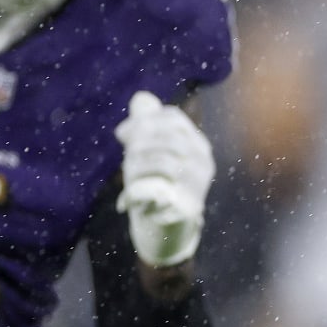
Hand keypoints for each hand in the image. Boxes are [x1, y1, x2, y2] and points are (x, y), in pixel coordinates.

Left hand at [114, 91, 213, 266]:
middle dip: (138, 145)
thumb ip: (148, 124)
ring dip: (135, 169)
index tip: (124, 134)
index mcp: (197, 144)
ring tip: (127, 179)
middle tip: (125, 159)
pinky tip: (124, 202)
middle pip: (165, 137)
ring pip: (161, 162)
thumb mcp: (153, 151)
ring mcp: (197, 185)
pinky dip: (135, 195)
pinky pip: (157, 193)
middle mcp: (202, 161)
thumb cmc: (159, 183)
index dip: (144, 120)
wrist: (168, 228)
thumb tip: (141, 98)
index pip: (172, 117)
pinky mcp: (186, 208)